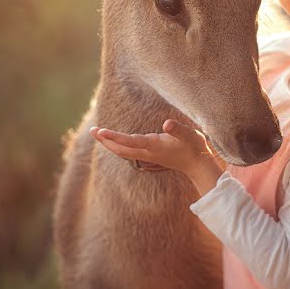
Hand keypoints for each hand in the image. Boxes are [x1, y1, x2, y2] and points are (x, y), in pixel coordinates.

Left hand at [90, 119, 220, 181]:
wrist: (197, 164)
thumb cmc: (194, 147)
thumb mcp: (190, 134)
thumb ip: (178, 129)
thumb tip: (166, 124)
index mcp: (155, 146)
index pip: (130, 141)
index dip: (115, 137)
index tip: (101, 131)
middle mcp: (148, 152)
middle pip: (121, 149)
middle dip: (106, 141)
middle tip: (92, 131)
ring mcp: (148, 155)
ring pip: (123, 152)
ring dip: (109, 144)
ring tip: (98, 134)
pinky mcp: (150, 155)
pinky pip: (128, 152)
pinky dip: (118, 146)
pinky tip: (114, 141)